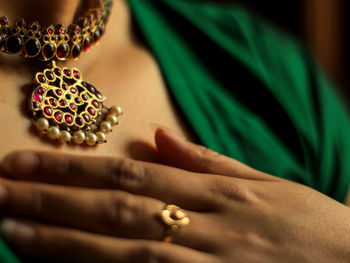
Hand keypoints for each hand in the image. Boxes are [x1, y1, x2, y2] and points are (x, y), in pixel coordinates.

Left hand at [1, 128, 349, 262]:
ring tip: (12, 230)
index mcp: (218, 192)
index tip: (28, 164)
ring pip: (123, 249)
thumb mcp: (265, 181)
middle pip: (116, 207)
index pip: (130, 172)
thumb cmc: (311, 224)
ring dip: (64, 240)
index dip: (76, 168)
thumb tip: (159, 136)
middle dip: (53, 199)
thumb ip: (207, 160)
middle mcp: (207, 225)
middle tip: (0, 192)